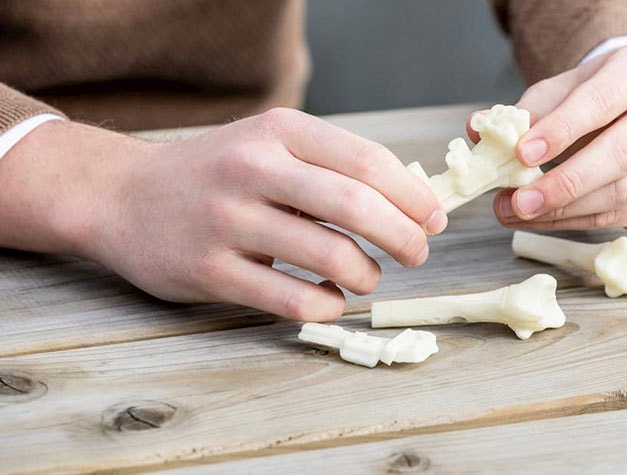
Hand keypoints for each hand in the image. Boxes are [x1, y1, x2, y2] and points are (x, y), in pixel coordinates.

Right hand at [0, 109, 445, 320]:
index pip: (367, 160)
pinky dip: (328, 306)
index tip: (433, 219)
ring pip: (329, 257)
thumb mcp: (266, 145)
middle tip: (418, 254)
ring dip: (367, 274)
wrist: (120, 195)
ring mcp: (228, 220)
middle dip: (404, 237)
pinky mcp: (210, 271)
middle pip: (357, 206)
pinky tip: (331, 301)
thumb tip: (408, 199)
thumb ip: (328, 164)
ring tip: (367, 277)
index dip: (413, 195)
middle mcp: (253, 168)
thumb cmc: (213, 173)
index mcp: (278, 131)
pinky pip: (291, 299)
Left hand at [473, 42, 626, 232]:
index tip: (523, 154)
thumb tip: (478, 130)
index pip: (604, 100)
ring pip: (622, 193)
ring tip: (517, 212)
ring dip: (563, 211)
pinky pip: (624, 217)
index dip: (562, 130)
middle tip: (516, 202)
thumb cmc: (597, 97)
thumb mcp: (561, 92)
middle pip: (621, 154)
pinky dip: (577, 222)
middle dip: (562, 184)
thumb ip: (523, 112)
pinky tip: (543, 219)